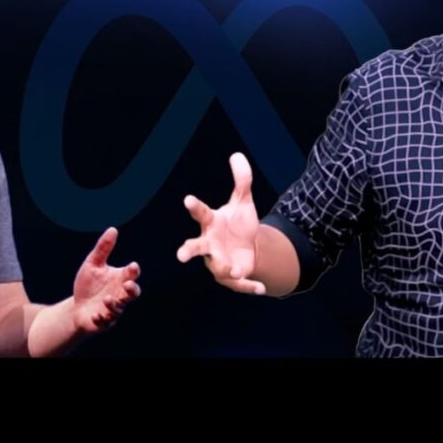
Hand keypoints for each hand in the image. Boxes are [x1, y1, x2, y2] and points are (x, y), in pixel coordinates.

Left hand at [72, 227, 140, 332]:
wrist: (77, 307)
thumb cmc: (88, 285)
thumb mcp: (93, 264)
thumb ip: (103, 248)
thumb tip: (113, 229)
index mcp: (120, 279)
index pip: (131, 274)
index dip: (133, 271)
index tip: (132, 266)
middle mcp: (119, 295)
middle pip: (132, 294)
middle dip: (132, 290)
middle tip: (128, 285)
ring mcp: (112, 310)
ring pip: (119, 309)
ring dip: (114, 304)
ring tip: (106, 298)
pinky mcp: (103, 322)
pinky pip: (105, 322)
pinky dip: (102, 319)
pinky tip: (96, 314)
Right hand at [176, 152, 264, 294]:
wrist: (248, 248)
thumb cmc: (238, 223)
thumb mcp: (243, 202)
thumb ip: (242, 180)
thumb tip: (237, 155)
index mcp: (211, 223)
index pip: (201, 213)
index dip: (194, 206)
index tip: (188, 199)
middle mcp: (210, 244)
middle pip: (195, 247)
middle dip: (188, 251)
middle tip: (180, 255)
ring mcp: (219, 262)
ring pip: (219, 268)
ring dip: (227, 268)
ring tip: (237, 269)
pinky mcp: (232, 277)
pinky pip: (239, 284)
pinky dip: (249, 286)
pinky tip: (261, 288)